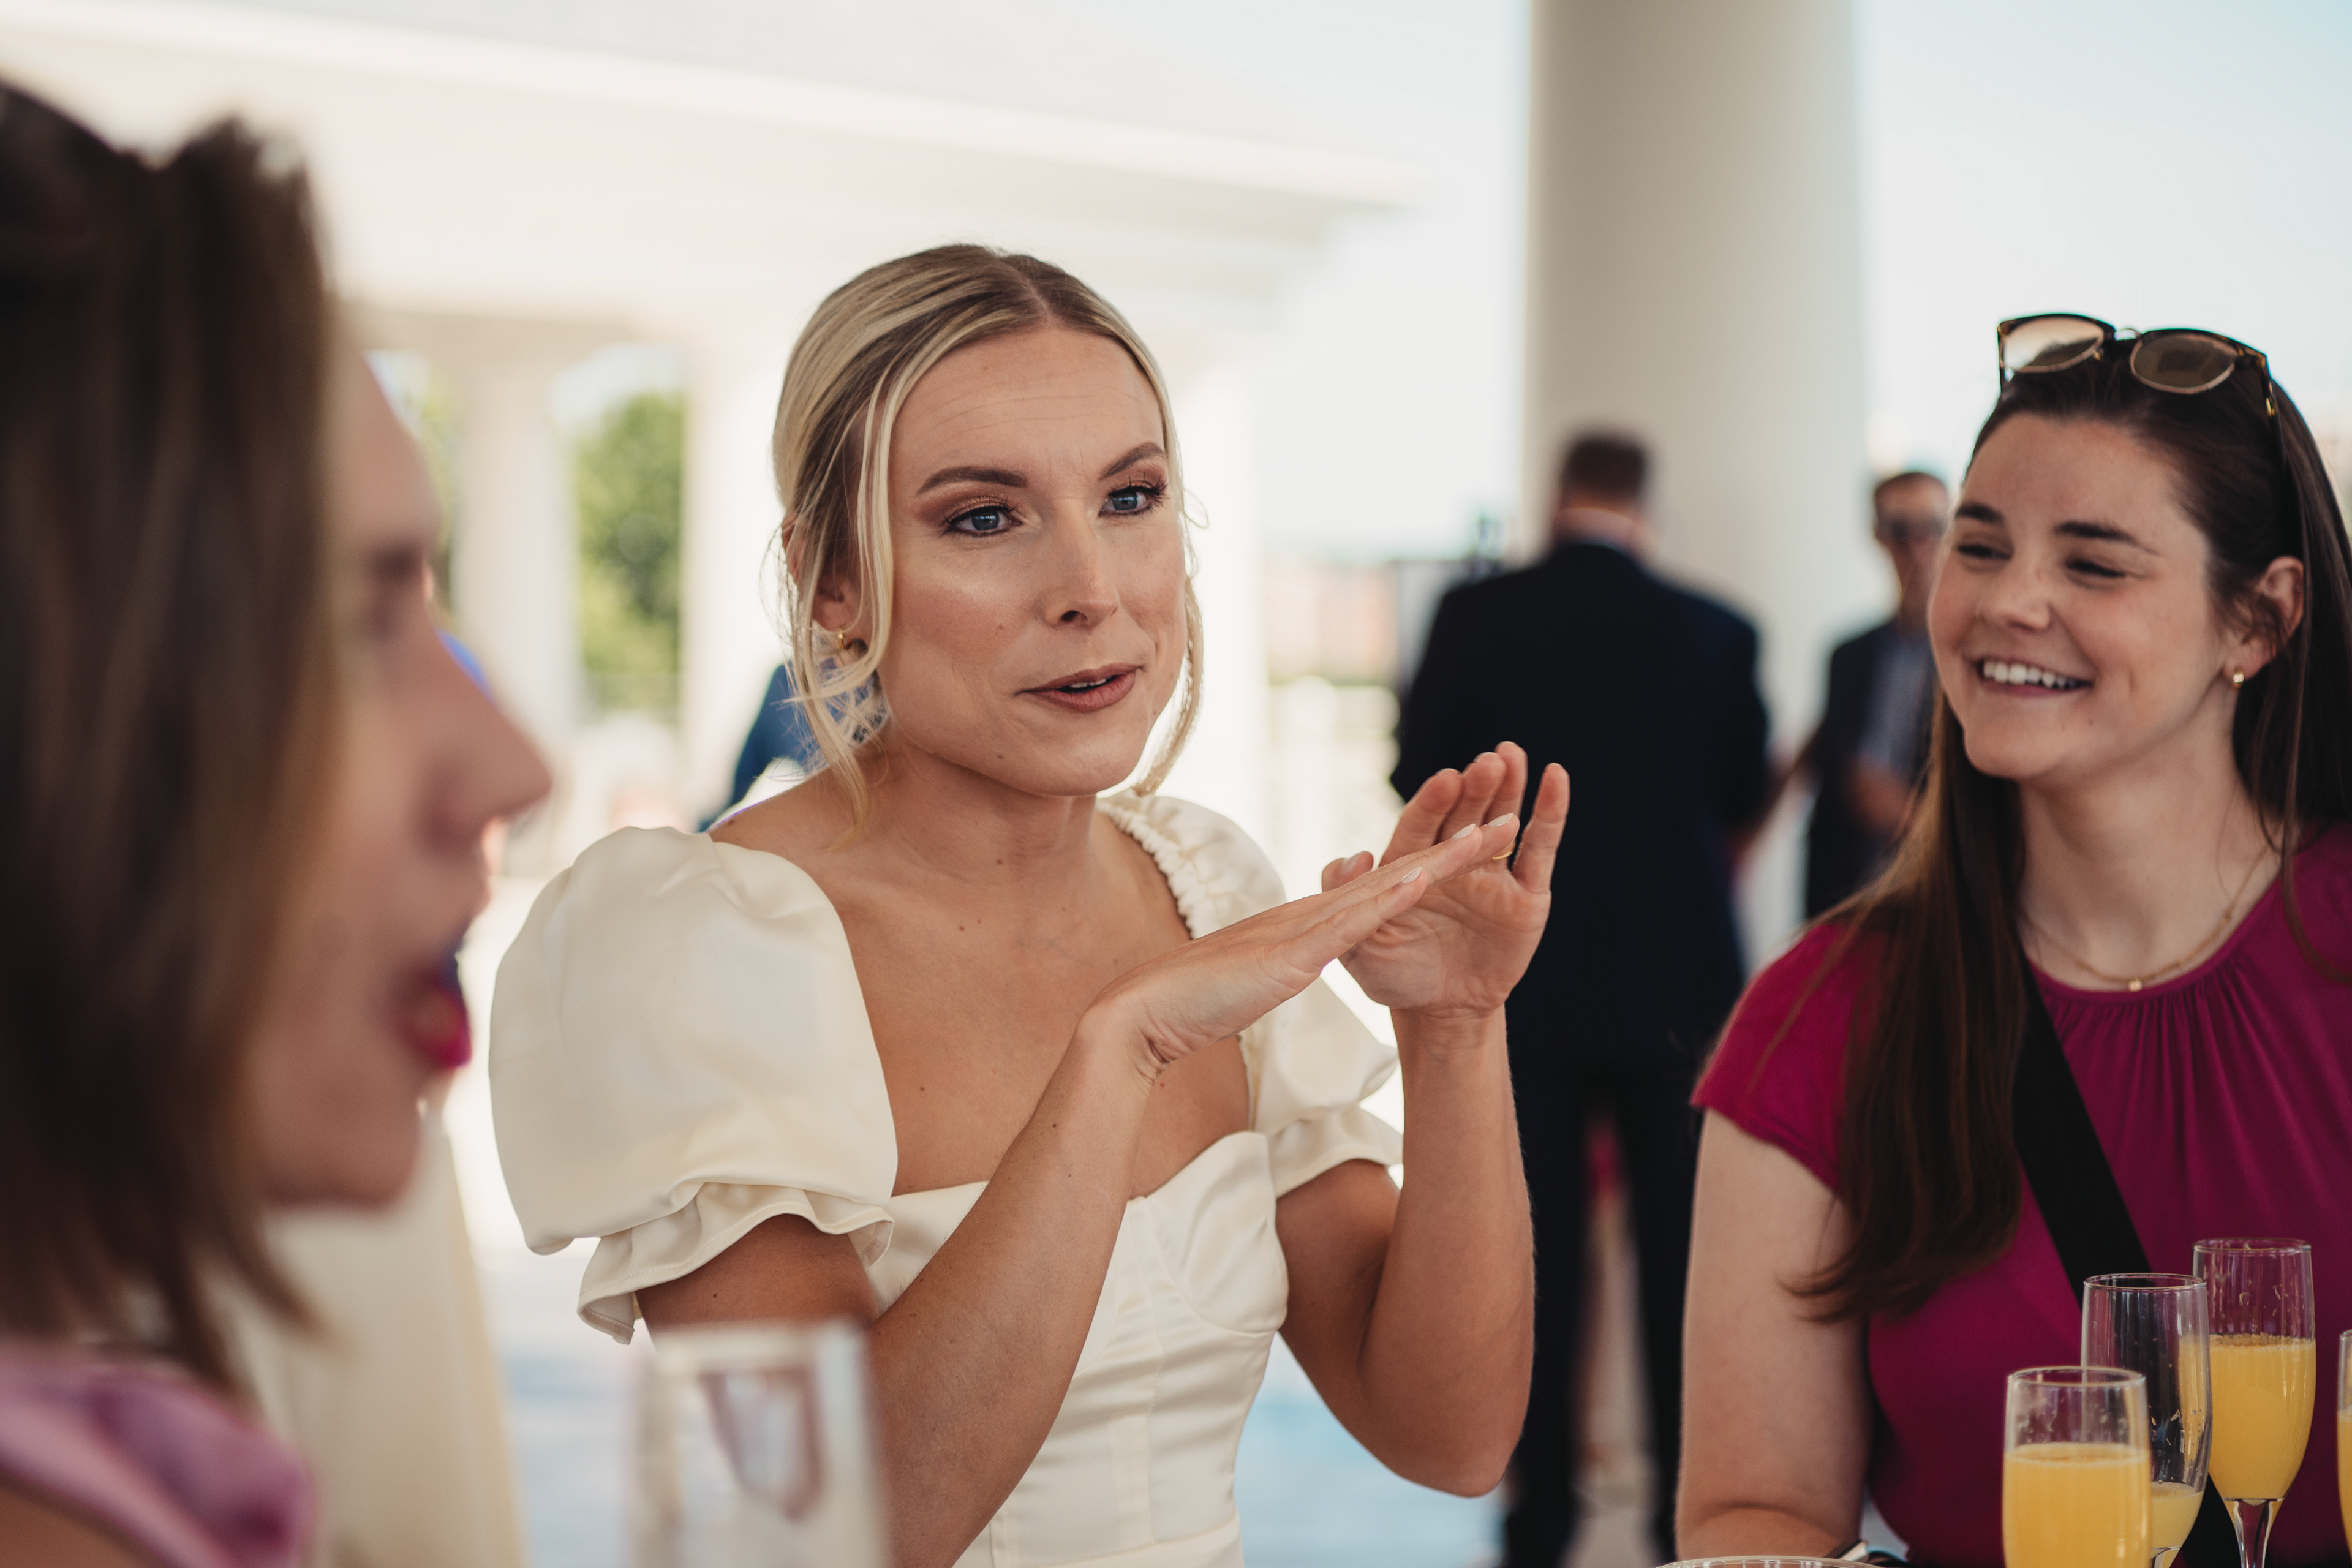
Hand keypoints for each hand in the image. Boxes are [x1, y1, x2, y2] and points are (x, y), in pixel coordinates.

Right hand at [1084, 813, 1515, 1081]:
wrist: (1148, 1013)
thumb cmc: (1195, 1005)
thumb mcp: (1258, 981)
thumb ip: (1285, 962)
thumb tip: (1306, 957)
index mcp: (1307, 925)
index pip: (1380, 891)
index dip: (1429, 868)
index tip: (1469, 847)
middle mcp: (1311, 915)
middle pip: (1397, 874)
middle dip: (1456, 849)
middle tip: (1507, 819)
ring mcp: (1302, 930)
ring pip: (1386, 886)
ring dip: (1444, 860)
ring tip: (1493, 833)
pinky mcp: (1292, 955)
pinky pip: (1351, 923)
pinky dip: (1390, 898)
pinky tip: (1425, 877)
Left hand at [1323, 742, 1567, 1021]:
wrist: (1443, 1013)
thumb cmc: (1396, 976)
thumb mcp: (1359, 947)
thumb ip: (1346, 901)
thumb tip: (1351, 856)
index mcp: (1411, 864)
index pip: (1420, 826)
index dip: (1432, 803)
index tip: (1444, 781)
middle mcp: (1452, 860)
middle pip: (1463, 814)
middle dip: (1474, 787)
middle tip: (1485, 761)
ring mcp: (1491, 873)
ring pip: (1501, 820)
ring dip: (1508, 787)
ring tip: (1511, 755)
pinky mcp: (1527, 893)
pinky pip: (1540, 848)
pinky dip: (1549, 813)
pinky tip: (1555, 779)